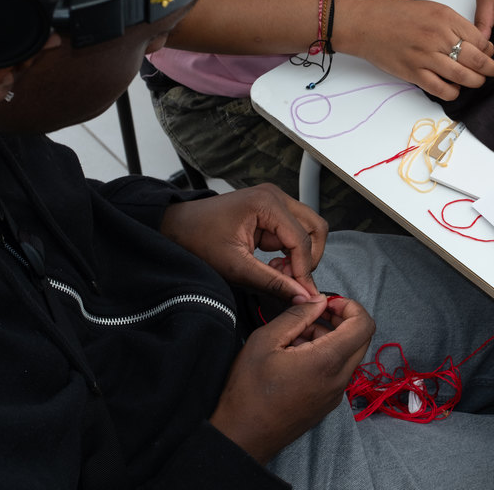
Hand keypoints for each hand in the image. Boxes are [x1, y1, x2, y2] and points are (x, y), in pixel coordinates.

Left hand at [159, 183, 327, 300]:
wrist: (178, 227)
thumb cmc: (198, 240)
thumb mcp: (235, 267)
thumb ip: (272, 282)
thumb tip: (302, 297)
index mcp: (266, 203)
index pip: (302, 239)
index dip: (305, 269)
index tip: (302, 293)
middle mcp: (276, 196)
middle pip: (316, 227)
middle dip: (309, 258)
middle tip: (291, 279)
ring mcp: (275, 201)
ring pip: (309, 229)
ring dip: (301, 255)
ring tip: (279, 272)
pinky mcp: (272, 210)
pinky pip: (295, 232)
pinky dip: (291, 251)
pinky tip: (273, 265)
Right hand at [210, 295, 374, 462]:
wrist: (243, 436)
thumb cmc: (249, 389)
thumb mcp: (266, 340)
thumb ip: (297, 315)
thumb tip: (319, 301)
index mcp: (327, 361)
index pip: (364, 325)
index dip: (350, 306)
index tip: (327, 303)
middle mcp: (339, 379)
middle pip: (361, 338)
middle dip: (342, 319)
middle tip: (314, 314)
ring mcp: (335, 394)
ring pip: (349, 354)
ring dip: (331, 337)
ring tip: (295, 337)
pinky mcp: (327, 403)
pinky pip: (338, 371)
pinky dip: (326, 355)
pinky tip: (296, 356)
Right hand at [334, 0, 493, 100]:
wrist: (366, 24)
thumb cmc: (396, 15)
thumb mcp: (430, 8)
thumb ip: (453, 24)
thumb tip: (475, 43)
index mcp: (445, 17)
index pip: (479, 39)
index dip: (488, 50)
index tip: (489, 54)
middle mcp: (438, 37)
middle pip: (476, 60)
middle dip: (489, 69)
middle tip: (492, 71)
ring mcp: (426, 57)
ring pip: (463, 77)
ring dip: (475, 82)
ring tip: (477, 81)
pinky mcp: (414, 73)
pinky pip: (442, 90)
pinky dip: (453, 92)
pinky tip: (454, 88)